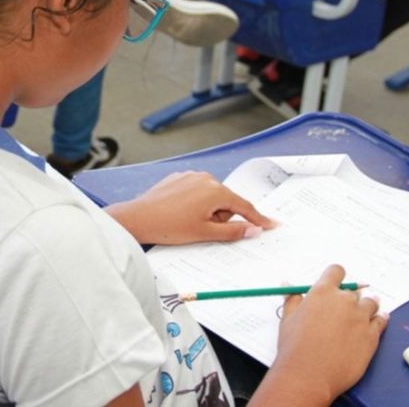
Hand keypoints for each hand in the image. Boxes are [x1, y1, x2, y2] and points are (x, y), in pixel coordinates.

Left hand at [105, 171, 276, 244]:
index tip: (271, 224)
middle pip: (226, 201)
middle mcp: (205, 178)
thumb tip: (253, 230)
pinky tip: (179, 212)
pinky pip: (196, 191)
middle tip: (202, 229)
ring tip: (187, 221)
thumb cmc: (169, 227)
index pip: (243, 206)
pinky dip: (194, 202)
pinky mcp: (178, 177)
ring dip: (207, 210)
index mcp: (215, 191)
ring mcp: (190, 176)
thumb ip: (233, 231)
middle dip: (220, 216)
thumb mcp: (205, 233)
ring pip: (211, 196)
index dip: (257, 218)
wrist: (137, 218)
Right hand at [257, 265, 387, 404]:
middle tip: (344, 310)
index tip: (336, 284)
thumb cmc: (294, 347)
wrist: (308, 375)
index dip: (336, 277)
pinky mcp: (372, 336)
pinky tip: (379, 319)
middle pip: (354, 290)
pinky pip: (382, 321)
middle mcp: (344, 301)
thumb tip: (288, 283)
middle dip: (349, 298)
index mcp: (323, 292)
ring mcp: (360, 318)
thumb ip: (292, 298)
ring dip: (366, 307)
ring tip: (361, 316)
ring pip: (371, 303)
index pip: (336, 271)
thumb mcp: (288, 319)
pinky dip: (380, 319)